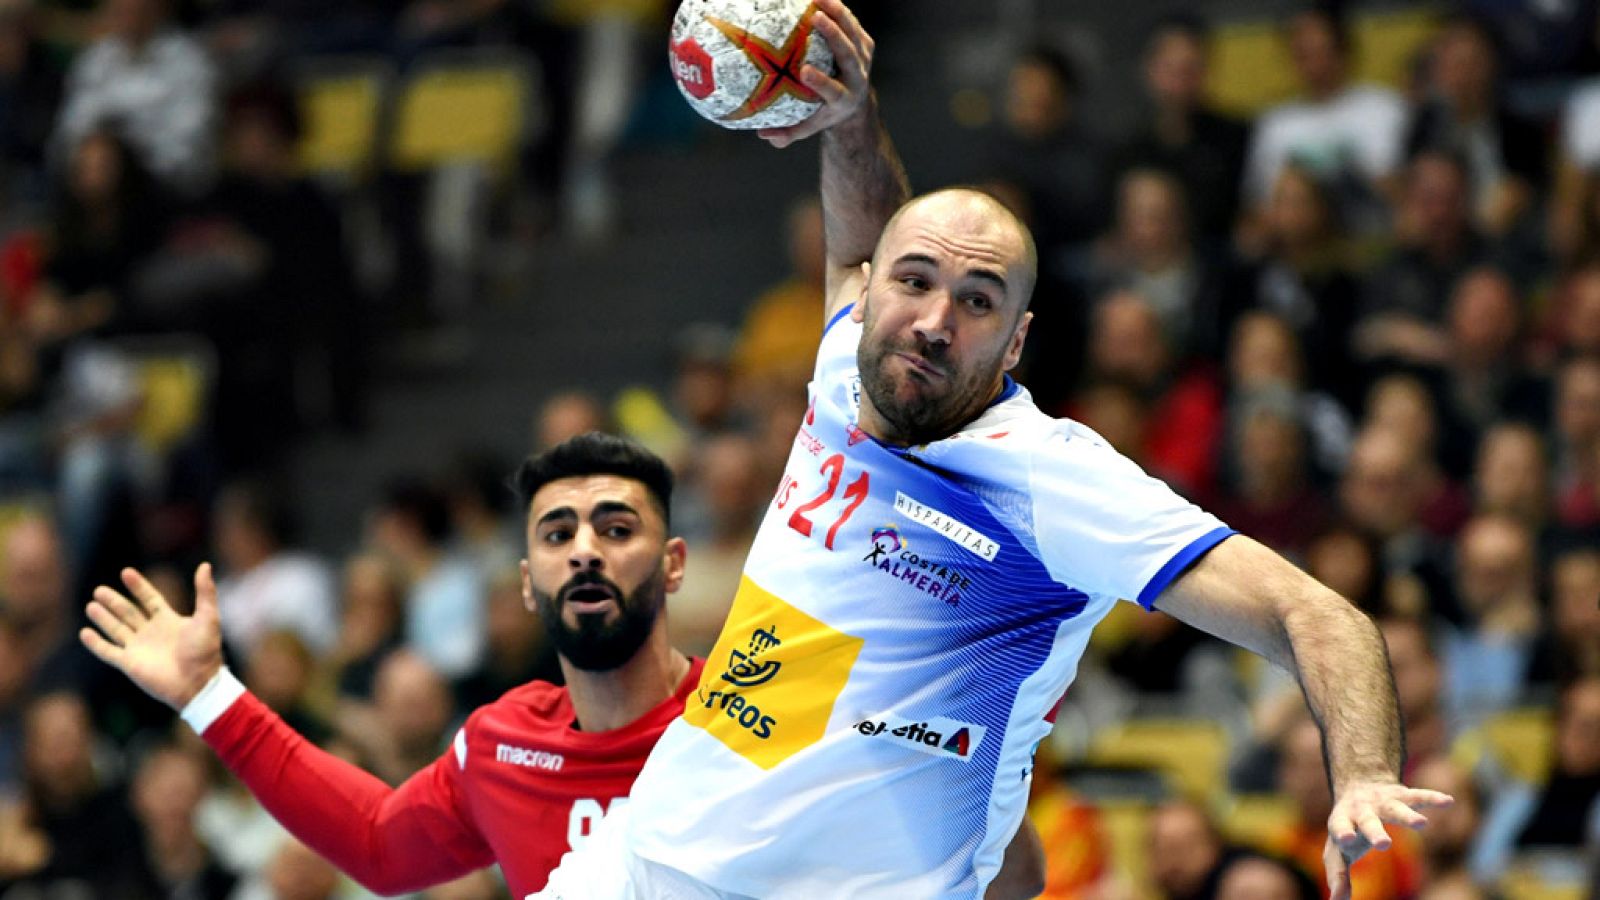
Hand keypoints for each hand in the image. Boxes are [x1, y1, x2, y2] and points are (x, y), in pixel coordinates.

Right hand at [79, 564, 224, 710]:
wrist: (197, 682)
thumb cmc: (205, 651)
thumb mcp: (208, 617)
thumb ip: (205, 592)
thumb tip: (205, 565)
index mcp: (169, 621)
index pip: (150, 599)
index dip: (138, 586)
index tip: (126, 572)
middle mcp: (151, 633)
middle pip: (128, 612)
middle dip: (114, 601)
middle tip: (99, 590)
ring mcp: (139, 648)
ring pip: (116, 629)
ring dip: (103, 618)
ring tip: (91, 605)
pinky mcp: (129, 664)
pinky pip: (108, 651)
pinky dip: (96, 643)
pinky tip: (85, 632)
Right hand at [758, 0, 874, 147]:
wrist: (855, 104)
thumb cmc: (822, 113)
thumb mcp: (807, 126)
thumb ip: (786, 133)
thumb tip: (762, 135)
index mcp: (843, 100)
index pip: (834, 90)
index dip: (821, 81)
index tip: (804, 71)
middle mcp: (857, 78)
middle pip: (848, 54)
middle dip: (834, 36)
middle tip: (815, 18)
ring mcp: (863, 59)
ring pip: (853, 33)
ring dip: (838, 13)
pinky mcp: (864, 44)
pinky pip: (852, 23)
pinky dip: (838, 9)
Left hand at [1322, 781, 1452, 899]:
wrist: (1357, 785)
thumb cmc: (1348, 827)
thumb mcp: (1338, 849)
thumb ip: (1337, 874)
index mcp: (1343, 821)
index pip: (1340, 827)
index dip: (1343, 833)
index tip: (1346, 840)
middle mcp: (1362, 810)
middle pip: (1368, 821)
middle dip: (1376, 832)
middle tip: (1383, 844)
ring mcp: (1383, 802)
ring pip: (1395, 808)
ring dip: (1407, 816)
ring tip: (1422, 824)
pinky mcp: (1402, 795)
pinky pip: (1418, 797)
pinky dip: (1432, 798)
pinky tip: (1447, 801)